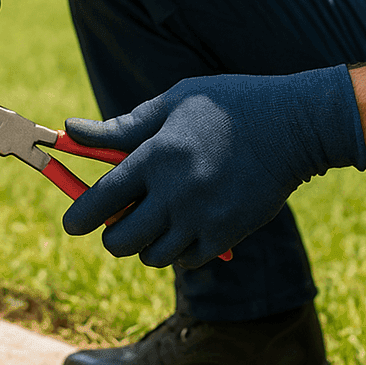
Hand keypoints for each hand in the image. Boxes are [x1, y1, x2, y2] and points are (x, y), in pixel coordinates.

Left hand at [60, 65, 365, 268]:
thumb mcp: (173, 103)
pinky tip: (185, 226)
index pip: (101, 199)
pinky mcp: (227, 235)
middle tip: (118, 221)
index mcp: (156, 156)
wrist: (295, 126)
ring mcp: (203, 219)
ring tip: (155, 221)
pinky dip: (178, 251)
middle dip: (111, 235)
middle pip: (121, 240)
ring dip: (145, 244)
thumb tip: (71, 130)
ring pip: (152, 256)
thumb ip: (122, 126)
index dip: (79, 217)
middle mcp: (175, 193)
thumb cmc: (229, 106)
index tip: (72, 224)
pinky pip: (186, 261)